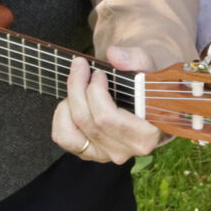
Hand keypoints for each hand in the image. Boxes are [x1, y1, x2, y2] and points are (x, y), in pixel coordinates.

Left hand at [52, 46, 166, 163]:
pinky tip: (71, 101)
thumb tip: (114, 55)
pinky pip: (65, 139)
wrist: (149, 96)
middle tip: (80, 66)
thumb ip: (136, 58)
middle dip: (77, 88)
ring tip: (77, 85)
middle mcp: (126, 151)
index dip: (95, 92)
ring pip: (72, 131)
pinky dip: (61, 117)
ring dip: (69, 103)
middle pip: (87, 120)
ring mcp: (107, 155)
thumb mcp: (149, 64)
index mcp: (146, 135)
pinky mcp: (92, 154)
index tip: (98, 72)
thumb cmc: (148, 81)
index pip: (107, 117)